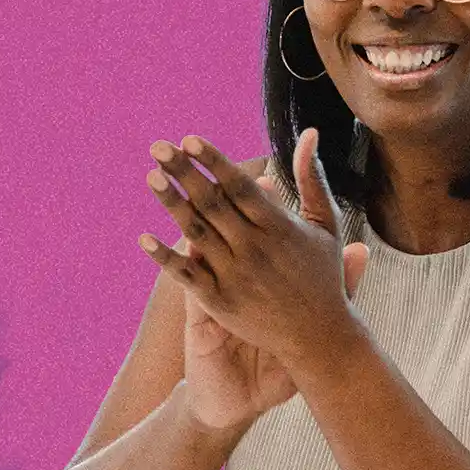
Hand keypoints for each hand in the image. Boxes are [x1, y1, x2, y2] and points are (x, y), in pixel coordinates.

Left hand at [138, 129, 369, 377]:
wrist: (320, 337)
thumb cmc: (323, 274)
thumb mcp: (325, 223)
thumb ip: (312, 178)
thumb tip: (308, 132)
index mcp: (279, 227)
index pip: (240, 187)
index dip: (214, 162)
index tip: (190, 139)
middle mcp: (255, 249)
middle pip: (213, 204)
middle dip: (185, 173)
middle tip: (158, 146)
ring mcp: (236, 276)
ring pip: (196, 233)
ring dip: (171, 204)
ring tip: (151, 176)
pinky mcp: (220, 302)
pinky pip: (188, 275)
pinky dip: (165, 257)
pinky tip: (144, 238)